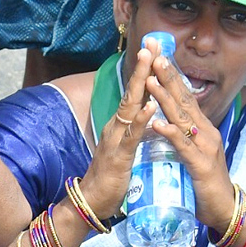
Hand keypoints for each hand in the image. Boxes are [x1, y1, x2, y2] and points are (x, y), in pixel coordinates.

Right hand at [80, 43, 157, 218]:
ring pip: (130, 107)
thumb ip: (133, 132)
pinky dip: (141, 120)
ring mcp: (115, 140)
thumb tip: (145, 115)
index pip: (134, 93)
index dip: (144, 71)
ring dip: (141, 84)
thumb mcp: (124, 148)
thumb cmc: (111, 178)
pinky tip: (149, 106)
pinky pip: (131, 135)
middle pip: (131, 92)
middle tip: (151, 44)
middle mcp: (115, 127)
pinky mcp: (118, 157)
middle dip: (141, 67)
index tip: (155, 49)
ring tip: (150, 62)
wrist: (91, 202)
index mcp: (120, 125)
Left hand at [144, 54, 234, 231]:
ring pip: (181, 117)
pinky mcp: (199, 163)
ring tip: (150, 80)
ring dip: (164, 97)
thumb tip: (167, 119)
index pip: (182, 96)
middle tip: (155, 54)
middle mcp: (202, 130)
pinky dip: (169, 132)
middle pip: (183, 99)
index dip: (170, 76)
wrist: (220, 208)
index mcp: (197, 127)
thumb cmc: (201, 180)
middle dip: (168, 76)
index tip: (156, 56)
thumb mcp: (188, 152)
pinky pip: (182, 145)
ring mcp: (202, 145)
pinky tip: (157, 122)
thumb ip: (179, 135)